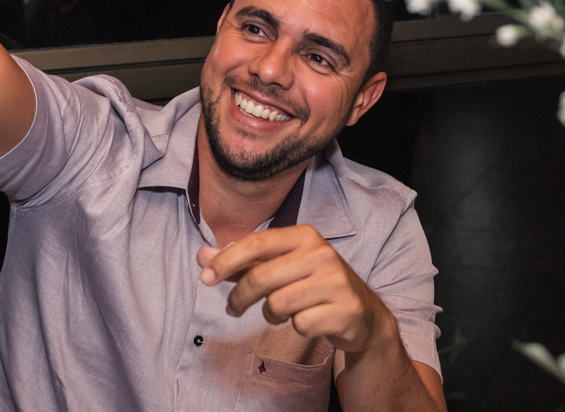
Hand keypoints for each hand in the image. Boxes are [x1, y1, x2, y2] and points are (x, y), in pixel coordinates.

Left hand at [196, 224, 394, 352]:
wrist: (362, 315)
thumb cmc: (312, 285)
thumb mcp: (280, 267)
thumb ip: (242, 262)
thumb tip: (202, 256)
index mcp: (304, 235)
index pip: (256, 242)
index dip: (226, 260)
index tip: (205, 278)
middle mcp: (322, 253)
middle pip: (261, 277)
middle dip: (238, 297)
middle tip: (232, 309)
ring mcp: (336, 282)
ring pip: (277, 304)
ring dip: (270, 314)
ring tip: (281, 312)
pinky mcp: (345, 310)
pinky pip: (300, 324)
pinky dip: (296, 327)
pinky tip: (308, 320)